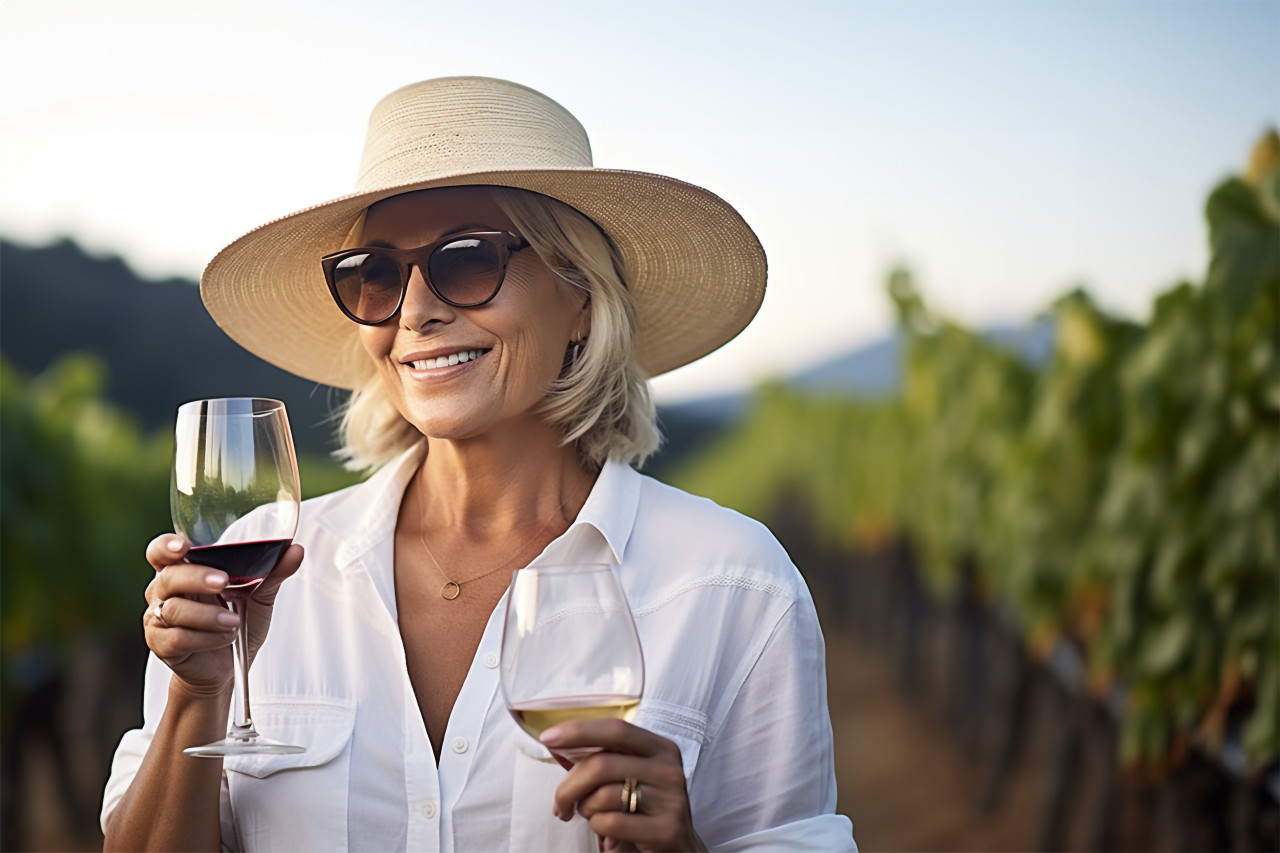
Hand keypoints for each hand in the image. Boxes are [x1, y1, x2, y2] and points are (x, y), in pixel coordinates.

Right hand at [143, 533, 302, 696]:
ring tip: (235, 621)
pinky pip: (178, 638)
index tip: (183, 546)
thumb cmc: (236, 623)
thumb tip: (295, 550)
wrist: (226, 668)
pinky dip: (207, 638)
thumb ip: (273, 573)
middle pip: (169, 577)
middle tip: (223, 582)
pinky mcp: (161, 644)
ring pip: (174, 609)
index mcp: (184, 571)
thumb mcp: (258, 596)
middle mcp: (164, 592)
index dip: (167, 545)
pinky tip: (226, 638)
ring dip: (208, 615)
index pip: (162, 552)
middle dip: (197, 578)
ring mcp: (158, 619)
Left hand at [542, 719, 704, 852]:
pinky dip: (598, 828)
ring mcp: (671, 799)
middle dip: (568, 786)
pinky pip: (611, 823)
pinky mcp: (666, 829)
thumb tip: (556, 741)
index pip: (616, 729)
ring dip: (585, 809)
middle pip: (602, 765)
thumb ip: (603, 758)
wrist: (679, 848)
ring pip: (603, 796)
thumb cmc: (644, 808)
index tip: (548, 738)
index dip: (579, 731)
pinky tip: (605, 832)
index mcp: (661, 747)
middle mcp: (669, 769)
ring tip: (589, 816)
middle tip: (559, 805)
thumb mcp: (632, 775)